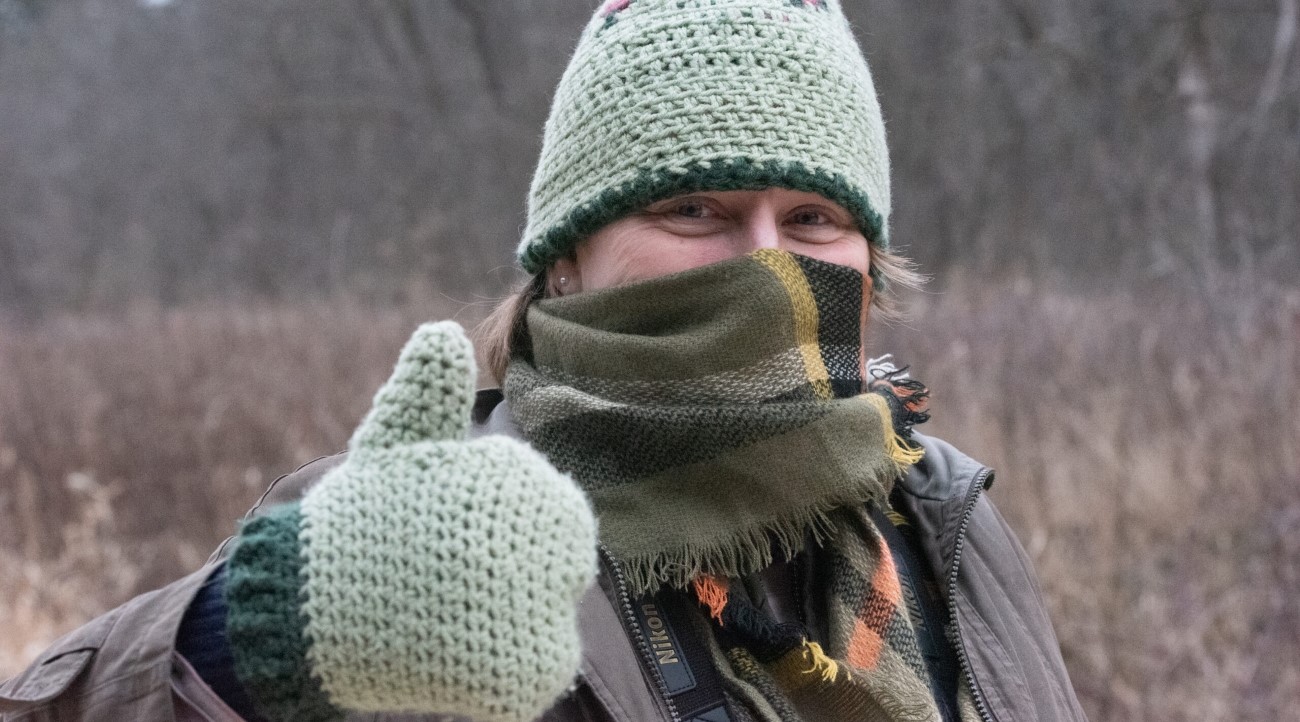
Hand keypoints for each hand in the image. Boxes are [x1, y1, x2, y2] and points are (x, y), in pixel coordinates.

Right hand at [227, 322, 596, 721]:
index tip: (468, 539)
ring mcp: (532, 614)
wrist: (308, 610)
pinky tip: (465, 652)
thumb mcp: (393, 442)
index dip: (518, 527)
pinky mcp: (524, 677)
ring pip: (558, 619)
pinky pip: (544, 669)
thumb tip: (441, 332)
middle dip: (521, 572)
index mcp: (514, 483)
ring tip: (458, 613)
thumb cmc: (359, 520)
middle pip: (565, 564)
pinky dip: (513, 667)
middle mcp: (532, 543)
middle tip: (464, 581)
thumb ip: (428, 390)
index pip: (562, 512)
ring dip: (515, 620)